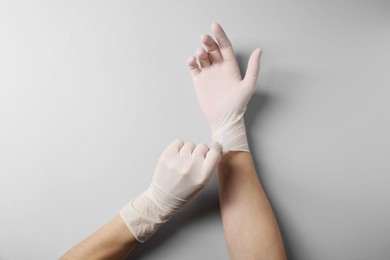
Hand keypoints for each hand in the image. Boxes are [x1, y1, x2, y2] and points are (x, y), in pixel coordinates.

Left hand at [120, 139, 221, 242]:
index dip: (215, 149)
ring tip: (184, 161)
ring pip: (190, 144)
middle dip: (200, 152)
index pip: (215, 152)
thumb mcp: (203, 184)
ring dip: (189, 151)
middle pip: (202, 146)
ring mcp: (178, 161)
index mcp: (203, 175)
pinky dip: (178, 147)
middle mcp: (191, 167)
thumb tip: (213, 149)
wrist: (163, 198)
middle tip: (194, 161)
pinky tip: (177, 157)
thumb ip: (209, 167)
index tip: (213, 148)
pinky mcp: (167, 156)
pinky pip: (178, 142)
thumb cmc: (183, 193)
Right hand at [187, 23, 261, 152]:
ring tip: (200, 53)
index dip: (220, 35)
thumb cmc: (238, 104)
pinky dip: (191, 62)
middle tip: (204, 38)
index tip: (214, 26)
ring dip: (200, 51)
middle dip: (208, 41)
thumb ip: (254, 67)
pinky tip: (192, 61)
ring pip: (202, 57)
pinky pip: (194, 68)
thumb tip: (259, 50)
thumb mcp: (249, 85)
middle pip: (212, 49)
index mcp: (231, 66)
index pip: (225, 46)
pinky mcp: (199, 81)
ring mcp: (209, 74)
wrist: (224, 119)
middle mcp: (219, 68)